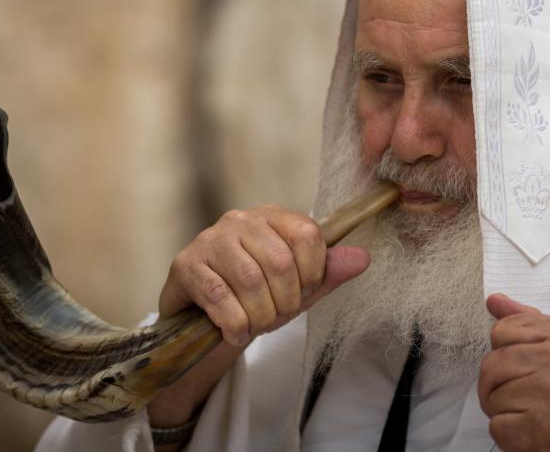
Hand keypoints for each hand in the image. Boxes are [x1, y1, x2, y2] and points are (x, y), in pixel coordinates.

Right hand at [158, 204, 369, 346]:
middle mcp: (241, 219)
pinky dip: (234, 323)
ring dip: (260, 316)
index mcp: (273, 216)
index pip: (308, 234)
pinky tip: (235, 331)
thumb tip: (363, 258)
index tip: (304, 293)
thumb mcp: (297, 287)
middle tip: (277, 316)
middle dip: (286, 302)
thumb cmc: (254, 296)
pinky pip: (220, 296)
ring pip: (250, 280)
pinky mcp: (186, 264)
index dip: (313, 273)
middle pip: (280, 261)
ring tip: (256, 325)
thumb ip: (329, 272)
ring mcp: (210, 239)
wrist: (203, 318)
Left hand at [477, 294, 549, 451]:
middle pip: (492, 363)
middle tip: (522, 398)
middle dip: (497, 386)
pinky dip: (510, 436)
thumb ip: (531, 323)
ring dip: (503, 412)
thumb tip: (495, 300)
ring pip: (490, 395)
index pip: (503, 330)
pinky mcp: (542, 427)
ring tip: (531, 414)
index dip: (506, 353)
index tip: (525, 368)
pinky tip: (534, 432)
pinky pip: (497, 426)